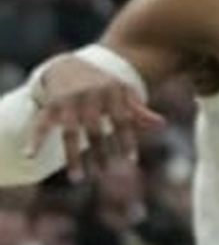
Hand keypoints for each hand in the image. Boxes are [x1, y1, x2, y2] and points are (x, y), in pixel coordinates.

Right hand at [27, 54, 165, 181]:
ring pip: (70, 133)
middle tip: (105, 174)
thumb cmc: (101, 84)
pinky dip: (35, 140)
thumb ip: (137, 111)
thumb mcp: (121, 93)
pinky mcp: (49, 106)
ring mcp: (68, 102)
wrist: (67, 65)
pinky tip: (31, 156)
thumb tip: (162, 125)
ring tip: (78, 179)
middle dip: (101, 153)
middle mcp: (90, 97)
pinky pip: (40, 125)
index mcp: (112, 93)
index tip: (130, 161)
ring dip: (73, 157)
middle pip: (96, 130)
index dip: (126, 140)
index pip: (122, 120)